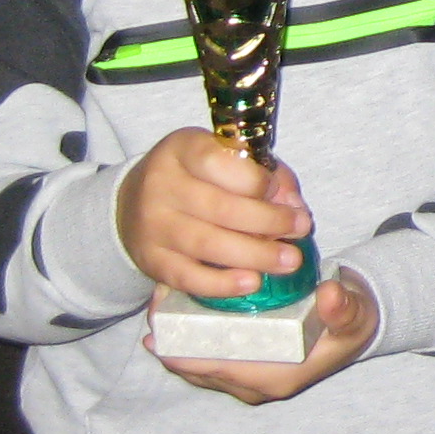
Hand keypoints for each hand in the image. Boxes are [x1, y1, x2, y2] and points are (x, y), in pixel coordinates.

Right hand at [118, 128, 313, 300]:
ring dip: (256, 255)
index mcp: (182, 150)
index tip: (282, 194)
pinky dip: (223, 283)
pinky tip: (252, 282)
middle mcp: (161, 186)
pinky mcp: (151, 261)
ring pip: (208, 244)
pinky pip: (189, 277)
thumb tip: (294, 206)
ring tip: (289, 260)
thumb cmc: (196, 178)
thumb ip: (265, 174)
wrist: (132, 205)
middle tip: (302, 229)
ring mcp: (153, 226)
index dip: (258, 180)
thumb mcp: (226, 159)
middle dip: (270, 221)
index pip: (220, 162)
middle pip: (221, 208)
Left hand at [150, 269, 376, 403]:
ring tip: (162, 304)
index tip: (160, 325)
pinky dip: (189, 339)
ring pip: (198, 365)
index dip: (182, 350)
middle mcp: (256, 385)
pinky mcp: (243, 368)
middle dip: (173, 340)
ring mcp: (248, 379)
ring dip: (177, 339)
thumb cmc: (350, 322)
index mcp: (276, 377)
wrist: (355, 329)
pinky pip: (206, 358)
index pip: (216, 369)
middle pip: (198, 369)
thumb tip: (329, 295)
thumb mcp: (354, 314)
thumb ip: (343, 308)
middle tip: (158, 304)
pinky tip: (178, 312)